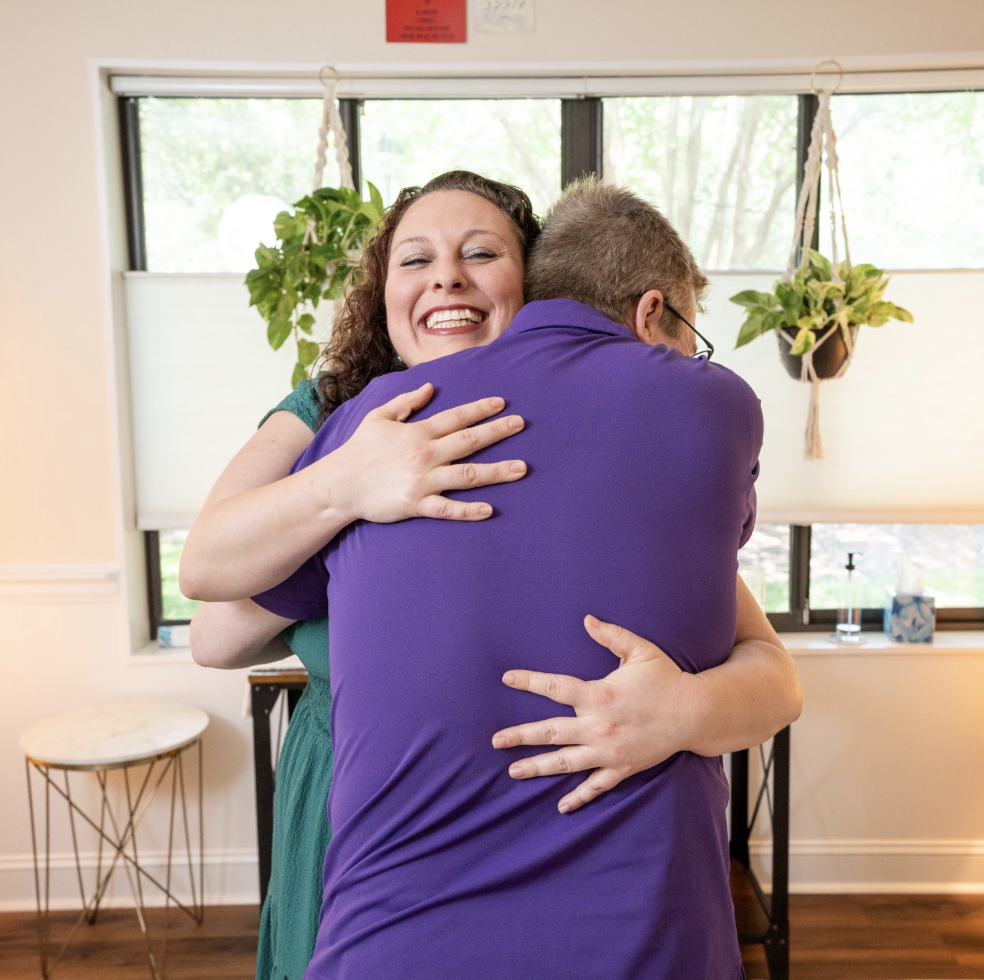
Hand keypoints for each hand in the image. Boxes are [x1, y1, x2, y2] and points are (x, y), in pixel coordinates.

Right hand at [332, 383, 526, 523]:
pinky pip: (447, 508)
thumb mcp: (378, 417)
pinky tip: (488, 509)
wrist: (338, 485)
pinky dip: (468, 511)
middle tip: (521, 424)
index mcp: (417, 432)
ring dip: (496, 471)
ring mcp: (422, 481)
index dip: (480, 409)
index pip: (455, 417)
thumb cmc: (358, 450)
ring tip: (521, 468)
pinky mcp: (415, 504)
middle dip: (497, 431)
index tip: (502, 404)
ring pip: (467, 475)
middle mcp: (424, 454)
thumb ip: (405, 401)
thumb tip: (429, 387)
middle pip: (469, 441)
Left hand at [491, 615, 696, 813]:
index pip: (555, 687)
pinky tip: (561, 805)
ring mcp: (609, 750)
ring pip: (566, 762)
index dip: (529, 681)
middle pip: (551, 732)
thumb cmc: (667, 678)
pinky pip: (596, 786)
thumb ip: (611, 635)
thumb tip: (587, 619)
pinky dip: (579, 797)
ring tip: (514, 771)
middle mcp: (599, 725)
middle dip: (521, 736)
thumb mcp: (641, 650)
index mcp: (599, 695)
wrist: (696, 713)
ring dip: (538, 767)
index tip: (507, 679)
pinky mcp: (622, 767)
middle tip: (496, 740)